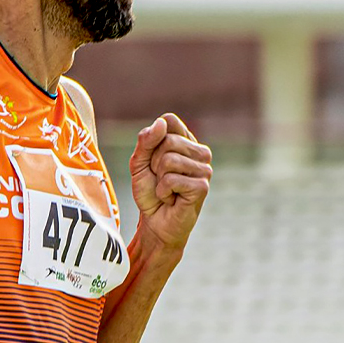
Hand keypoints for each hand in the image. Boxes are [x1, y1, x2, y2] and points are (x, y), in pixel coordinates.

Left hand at [129, 113, 211, 251]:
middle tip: (159, 178)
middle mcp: (200, 152)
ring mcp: (204, 169)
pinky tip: (171, 198)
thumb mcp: (139, 162)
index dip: (152, 139)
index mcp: (187, 140)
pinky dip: (162, 191)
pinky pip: (171, 179)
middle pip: (167, 140)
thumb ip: (146, 141)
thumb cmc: (149, 190)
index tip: (152, 158)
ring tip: (165, 189)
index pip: (169, 120)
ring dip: (158, 179)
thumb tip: (161, 123)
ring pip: (169, 159)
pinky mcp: (202, 186)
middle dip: (153, 162)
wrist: (155, 222)